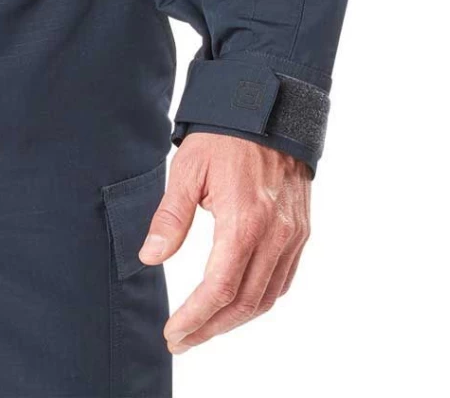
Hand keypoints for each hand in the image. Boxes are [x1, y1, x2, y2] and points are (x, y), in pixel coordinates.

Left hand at [138, 132, 309, 353]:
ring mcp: (292, 236)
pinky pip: (282, 281)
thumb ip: (170, 217)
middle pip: (244, 302)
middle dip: (210, 327)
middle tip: (181, 339)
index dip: (195, 317)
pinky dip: (258, 300)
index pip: (219, 288)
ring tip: (203, 328)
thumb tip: (149, 257)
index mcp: (244, 221)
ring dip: (234, 320)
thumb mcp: (188, 170)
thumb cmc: (224, 137)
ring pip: (266, 297)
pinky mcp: (300, 232)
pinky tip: (236, 304)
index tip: (173, 333)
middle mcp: (274, 235)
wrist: (268, 110)